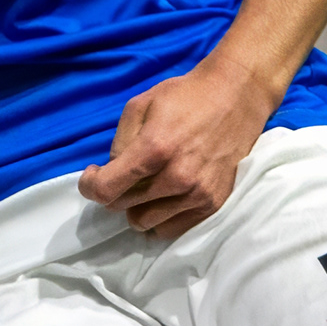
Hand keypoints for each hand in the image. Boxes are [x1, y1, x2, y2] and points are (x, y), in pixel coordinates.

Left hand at [79, 55, 270, 237]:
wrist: (236, 97)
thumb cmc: (185, 96)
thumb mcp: (139, 105)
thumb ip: (119, 143)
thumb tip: (111, 172)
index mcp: (154, 149)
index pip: (106, 190)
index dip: (89, 186)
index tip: (93, 175)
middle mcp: (176, 177)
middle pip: (122, 207)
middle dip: (114, 192)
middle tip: (123, 175)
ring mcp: (197, 194)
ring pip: (144, 222)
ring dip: (137, 207)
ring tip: (145, 186)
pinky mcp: (212, 204)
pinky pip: (172, 229)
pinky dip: (160, 216)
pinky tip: (163, 196)